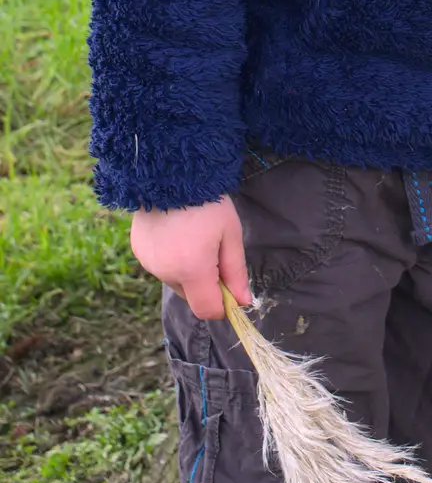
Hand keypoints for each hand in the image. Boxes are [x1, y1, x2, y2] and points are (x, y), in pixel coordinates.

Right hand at [130, 195, 250, 319]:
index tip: (232, 288)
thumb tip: (243, 303)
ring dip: (187, 270)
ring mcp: (148, 263)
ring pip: (175, 281)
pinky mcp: (138, 251)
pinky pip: (160, 266)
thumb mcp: (230, 234)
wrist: (172, 172)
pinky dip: (171, 258)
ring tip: (193, 236)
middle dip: (205, 283)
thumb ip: (236, 272)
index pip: (206, 310)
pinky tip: (176, 232)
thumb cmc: (209, 202)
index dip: (222, 305)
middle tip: (214, 251)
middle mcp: (166, 272)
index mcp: (192, 269)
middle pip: (191, 296)